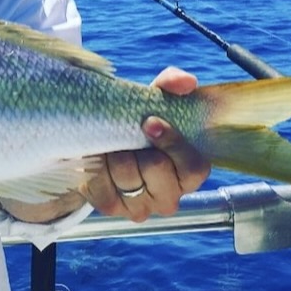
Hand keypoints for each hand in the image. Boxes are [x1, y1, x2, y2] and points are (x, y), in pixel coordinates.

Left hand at [83, 66, 210, 221]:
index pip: (194, 168)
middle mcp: (170, 197)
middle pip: (155, 169)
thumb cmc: (137, 123)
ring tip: (110, 144)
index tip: (150, 122)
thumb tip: (186, 82)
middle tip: (125, 134)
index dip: (173, 143)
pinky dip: (96, 167)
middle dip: (135, 145)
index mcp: (189, 172)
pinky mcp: (113, 208)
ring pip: (127, 177)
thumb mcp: (154, 101)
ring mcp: (142, 208)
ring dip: (114, 154)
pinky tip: (98, 157)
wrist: (101, 140)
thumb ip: (172, 85)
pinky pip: (102, 189)